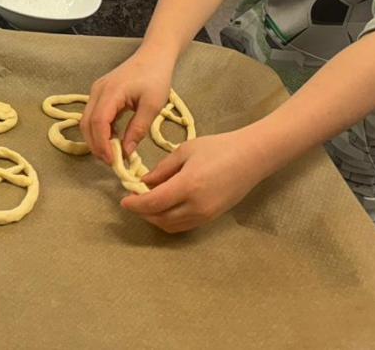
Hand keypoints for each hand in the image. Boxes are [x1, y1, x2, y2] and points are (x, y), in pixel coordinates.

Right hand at [81, 46, 175, 160]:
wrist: (154, 56)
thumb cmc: (156, 77)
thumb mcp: (152, 106)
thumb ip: (138, 129)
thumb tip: (126, 153)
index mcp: (111, 92)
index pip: (98, 122)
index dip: (102, 144)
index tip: (112, 161)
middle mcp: (98, 91)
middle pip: (86, 123)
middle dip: (96, 145)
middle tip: (111, 162)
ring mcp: (96, 90)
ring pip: (86, 120)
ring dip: (96, 139)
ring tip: (112, 154)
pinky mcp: (100, 92)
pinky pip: (93, 115)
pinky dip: (99, 130)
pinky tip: (113, 139)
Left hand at [120, 130, 270, 233]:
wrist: (251, 157)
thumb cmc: (218, 147)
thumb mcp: (185, 151)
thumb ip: (163, 169)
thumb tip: (144, 183)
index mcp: (187, 185)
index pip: (153, 203)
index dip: (135, 204)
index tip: (123, 200)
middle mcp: (196, 206)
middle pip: (160, 218)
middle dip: (142, 212)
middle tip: (133, 200)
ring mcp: (205, 215)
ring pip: (171, 226)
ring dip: (155, 218)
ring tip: (146, 204)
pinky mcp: (212, 218)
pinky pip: (183, 225)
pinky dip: (169, 220)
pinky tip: (164, 207)